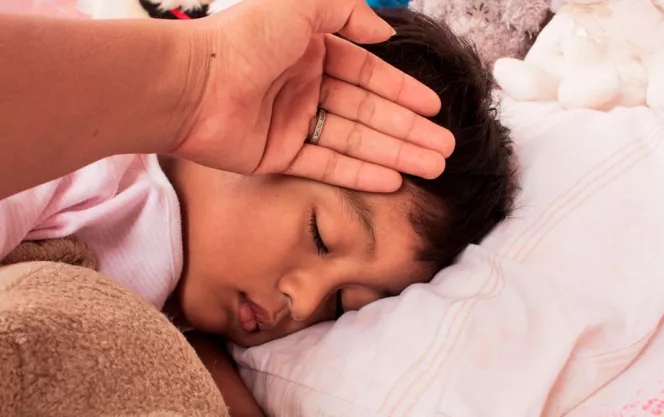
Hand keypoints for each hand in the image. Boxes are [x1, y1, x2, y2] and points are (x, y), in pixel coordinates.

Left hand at [173, 0, 454, 191]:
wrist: (189, 84)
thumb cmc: (241, 39)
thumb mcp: (299, 4)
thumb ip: (345, 10)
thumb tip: (383, 29)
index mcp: (310, 51)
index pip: (367, 74)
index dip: (402, 91)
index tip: (433, 107)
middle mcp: (305, 87)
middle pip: (369, 112)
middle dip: (408, 129)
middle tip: (444, 147)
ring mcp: (293, 123)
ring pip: (356, 140)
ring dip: (395, 153)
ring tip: (433, 165)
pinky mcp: (279, 155)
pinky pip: (329, 165)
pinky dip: (361, 173)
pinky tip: (394, 180)